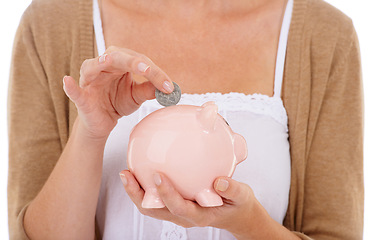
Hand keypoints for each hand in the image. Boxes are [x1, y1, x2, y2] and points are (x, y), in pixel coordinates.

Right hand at [63, 46, 173, 139]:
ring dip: (101, 64)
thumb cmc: (118, 102)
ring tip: (107, 62)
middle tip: (148, 71)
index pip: (139, 61)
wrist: (102, 122)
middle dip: (134, 62)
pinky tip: (68, 81)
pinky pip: (75, 91)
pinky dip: (71, 87)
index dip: (155, 73)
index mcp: (119, 62)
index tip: (169, 86)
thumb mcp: (136, 96)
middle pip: (118, 57)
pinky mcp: (81, 96)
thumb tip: (167, 88)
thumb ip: (149, 90)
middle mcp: (102, 65)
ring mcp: (89, 79)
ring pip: (93, 66)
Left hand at [119, 170, 257, 237]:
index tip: (158, 175)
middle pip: (154, 210)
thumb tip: (219, 181)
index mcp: (200, 215)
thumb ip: (232, 189)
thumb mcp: (242, 196)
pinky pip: (155, 199)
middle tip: (127, 174)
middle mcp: (185, 216)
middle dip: (137, 194)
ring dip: (136, 192)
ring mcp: (178, 213)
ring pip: (151, 206)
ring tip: (126, 173)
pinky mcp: (176, 206)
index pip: (178, 207)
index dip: (166, 193)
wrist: (237, 215)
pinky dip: (144, 188)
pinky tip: (142, 170)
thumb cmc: (237, 204)